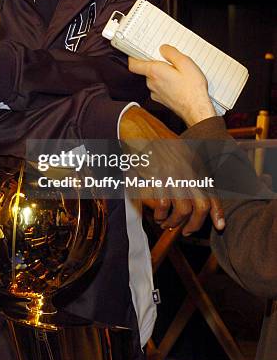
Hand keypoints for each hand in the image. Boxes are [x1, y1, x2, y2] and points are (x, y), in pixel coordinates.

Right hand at [119, 105, 224, 234]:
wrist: (140, 127)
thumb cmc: (157, 142)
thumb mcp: (180, 153)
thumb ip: (190, 170)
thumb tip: (196, 192)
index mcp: (195, 166)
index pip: (212, 192)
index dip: (218, 212)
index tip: (220, 226)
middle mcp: (188, 171)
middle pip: (201, 205)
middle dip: (196, 224)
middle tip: (187, 232)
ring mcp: (173, 174)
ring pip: (183, 208)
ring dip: (175, 222)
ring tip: (167, 224)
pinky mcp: (157, 177)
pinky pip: (164, 203)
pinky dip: (161, 213)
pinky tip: (157, 214)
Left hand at [128, 45, 215, 126]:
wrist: (196, 110)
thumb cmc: (192, 88)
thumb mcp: (185, 62)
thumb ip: (171, 53)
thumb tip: (163, 49)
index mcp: (154, 72)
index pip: (133, 64)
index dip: (134, 56)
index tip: (139, 52)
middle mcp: (152, 83)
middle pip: (146, 70)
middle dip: (157, 64)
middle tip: (170, 62)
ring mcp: (155, 92)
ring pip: (154, 79)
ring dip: (163, 74)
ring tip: (178, 73)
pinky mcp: (161, 99)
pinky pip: (160, 87)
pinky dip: (166, 83)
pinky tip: (179, 83)